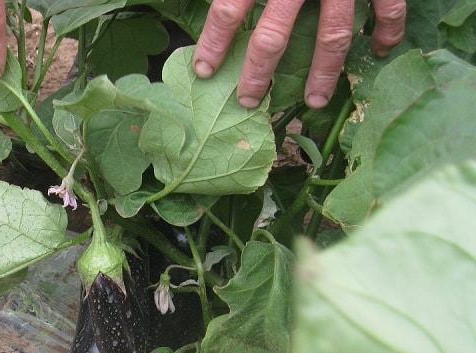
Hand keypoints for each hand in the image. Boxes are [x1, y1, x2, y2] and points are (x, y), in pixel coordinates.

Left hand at [192, 0, 405, 108]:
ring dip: (324, 74)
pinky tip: (382, 50)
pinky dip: (387, 28)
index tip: (204, 71)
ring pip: (332, 36)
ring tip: (316, 101)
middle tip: (248, 100)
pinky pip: (388, 6)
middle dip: (258, 74)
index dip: (214, 43)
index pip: (229, 8)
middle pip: (273, 36)